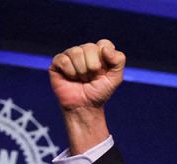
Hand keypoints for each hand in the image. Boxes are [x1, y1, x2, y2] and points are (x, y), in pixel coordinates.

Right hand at [50, 39, 124, 153]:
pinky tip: (71, 78)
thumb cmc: (99, 92)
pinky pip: (64, 60)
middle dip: (93, 68)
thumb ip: (118, 61)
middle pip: (90, 47)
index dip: (105, 59)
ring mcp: (70, 55)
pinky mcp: (58, 61)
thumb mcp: (115, 78)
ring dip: (81, 71)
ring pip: (76, 52)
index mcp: (99, 52)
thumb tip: (105, 49)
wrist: (85, 106)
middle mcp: (84, 51)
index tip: (104, 72)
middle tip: (91, 78)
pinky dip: (70, 73)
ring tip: (82, 79)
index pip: (104, 44)